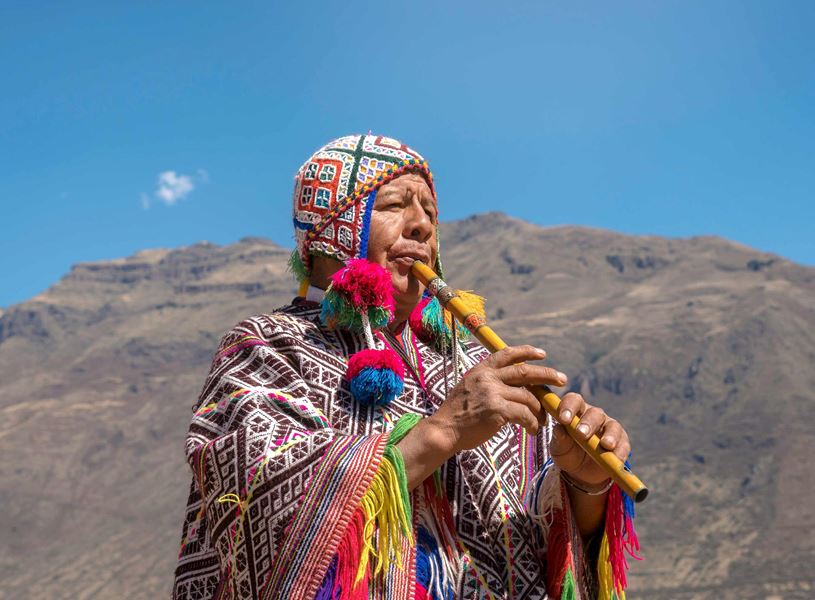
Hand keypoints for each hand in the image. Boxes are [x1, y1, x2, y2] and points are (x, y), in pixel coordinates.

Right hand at [425, 345, 567, 454]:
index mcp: (481, 370)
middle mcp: (488, 378)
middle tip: (563, 379)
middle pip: (524, 372)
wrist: (444, 430)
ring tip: (543, 421)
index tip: (542, 354)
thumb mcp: (469, 387)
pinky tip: (533, 430)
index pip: (507, 354)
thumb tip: (509, 382)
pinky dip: (533, 423)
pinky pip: (524, 414)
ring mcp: (493, 393)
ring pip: (528, 397)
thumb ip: (487, 381)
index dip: (527, 352)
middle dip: (547, 375)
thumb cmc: (456, 413)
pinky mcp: (497, 410)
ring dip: (539, 410)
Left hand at [550, 392, 630, 486]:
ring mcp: (609, 428)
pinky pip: (623, 444)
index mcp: (576, 412)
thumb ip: (559, 439)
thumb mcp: (560, 448)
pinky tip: (617, 458)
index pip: (573, 401)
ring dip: (609, 435)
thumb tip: (558, 429)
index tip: (563, 419)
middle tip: (581, 434)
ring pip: (612, 426)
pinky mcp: (621, 442)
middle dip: (588, 423)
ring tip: (605, 445)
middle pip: (594, 413)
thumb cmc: (567, 453)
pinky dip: (620, 451)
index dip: (569, 407)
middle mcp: (594, 416)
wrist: (581, 472)